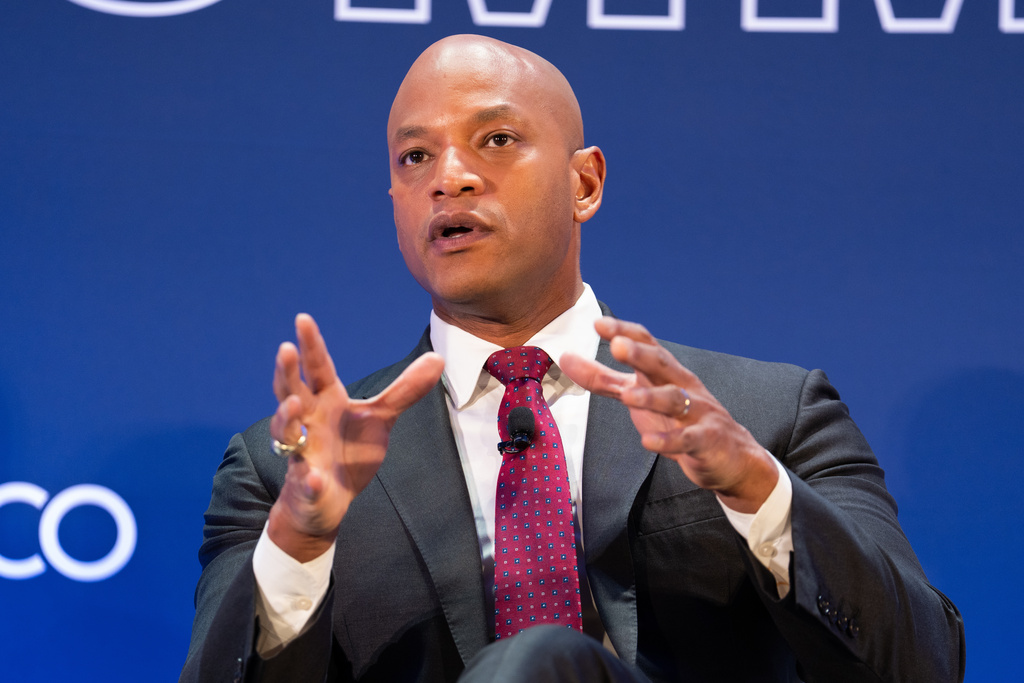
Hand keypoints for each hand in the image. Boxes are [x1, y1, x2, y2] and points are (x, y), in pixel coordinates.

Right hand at [267, 313, 443, 560]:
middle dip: (287, 372)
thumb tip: (438, 358)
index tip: (303, 318)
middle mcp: (307, 422)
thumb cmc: (347, 451)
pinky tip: (313, 476)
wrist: (325, 500)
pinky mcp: (306, 484)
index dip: (310, 345)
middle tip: (285, 349)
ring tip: (293, 405)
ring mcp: (301, 452)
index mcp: (325, 401)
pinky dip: (308, 478)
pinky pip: (305, 480)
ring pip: (286, 432)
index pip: (317, 369)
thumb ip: (404, 390)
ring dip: (286, 418)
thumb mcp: (380, 418)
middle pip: (291, 391)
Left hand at [560, 317, 776, 512]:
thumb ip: (603, 379)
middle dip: (640, 354)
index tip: (599, 324)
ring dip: (651, 397)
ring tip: (628, 397)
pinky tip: (648, 442)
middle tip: (617, 346)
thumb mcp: (638, 395)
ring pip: (674, 399)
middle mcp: (682, 385)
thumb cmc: (678, 420)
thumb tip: (566, 358)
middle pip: (661, 364)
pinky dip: (668, 441)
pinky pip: (687, 439)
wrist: (730, 457)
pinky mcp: (706, 440)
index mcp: (665, 372)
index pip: (647, 343)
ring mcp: (697, 412)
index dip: (624, 332)